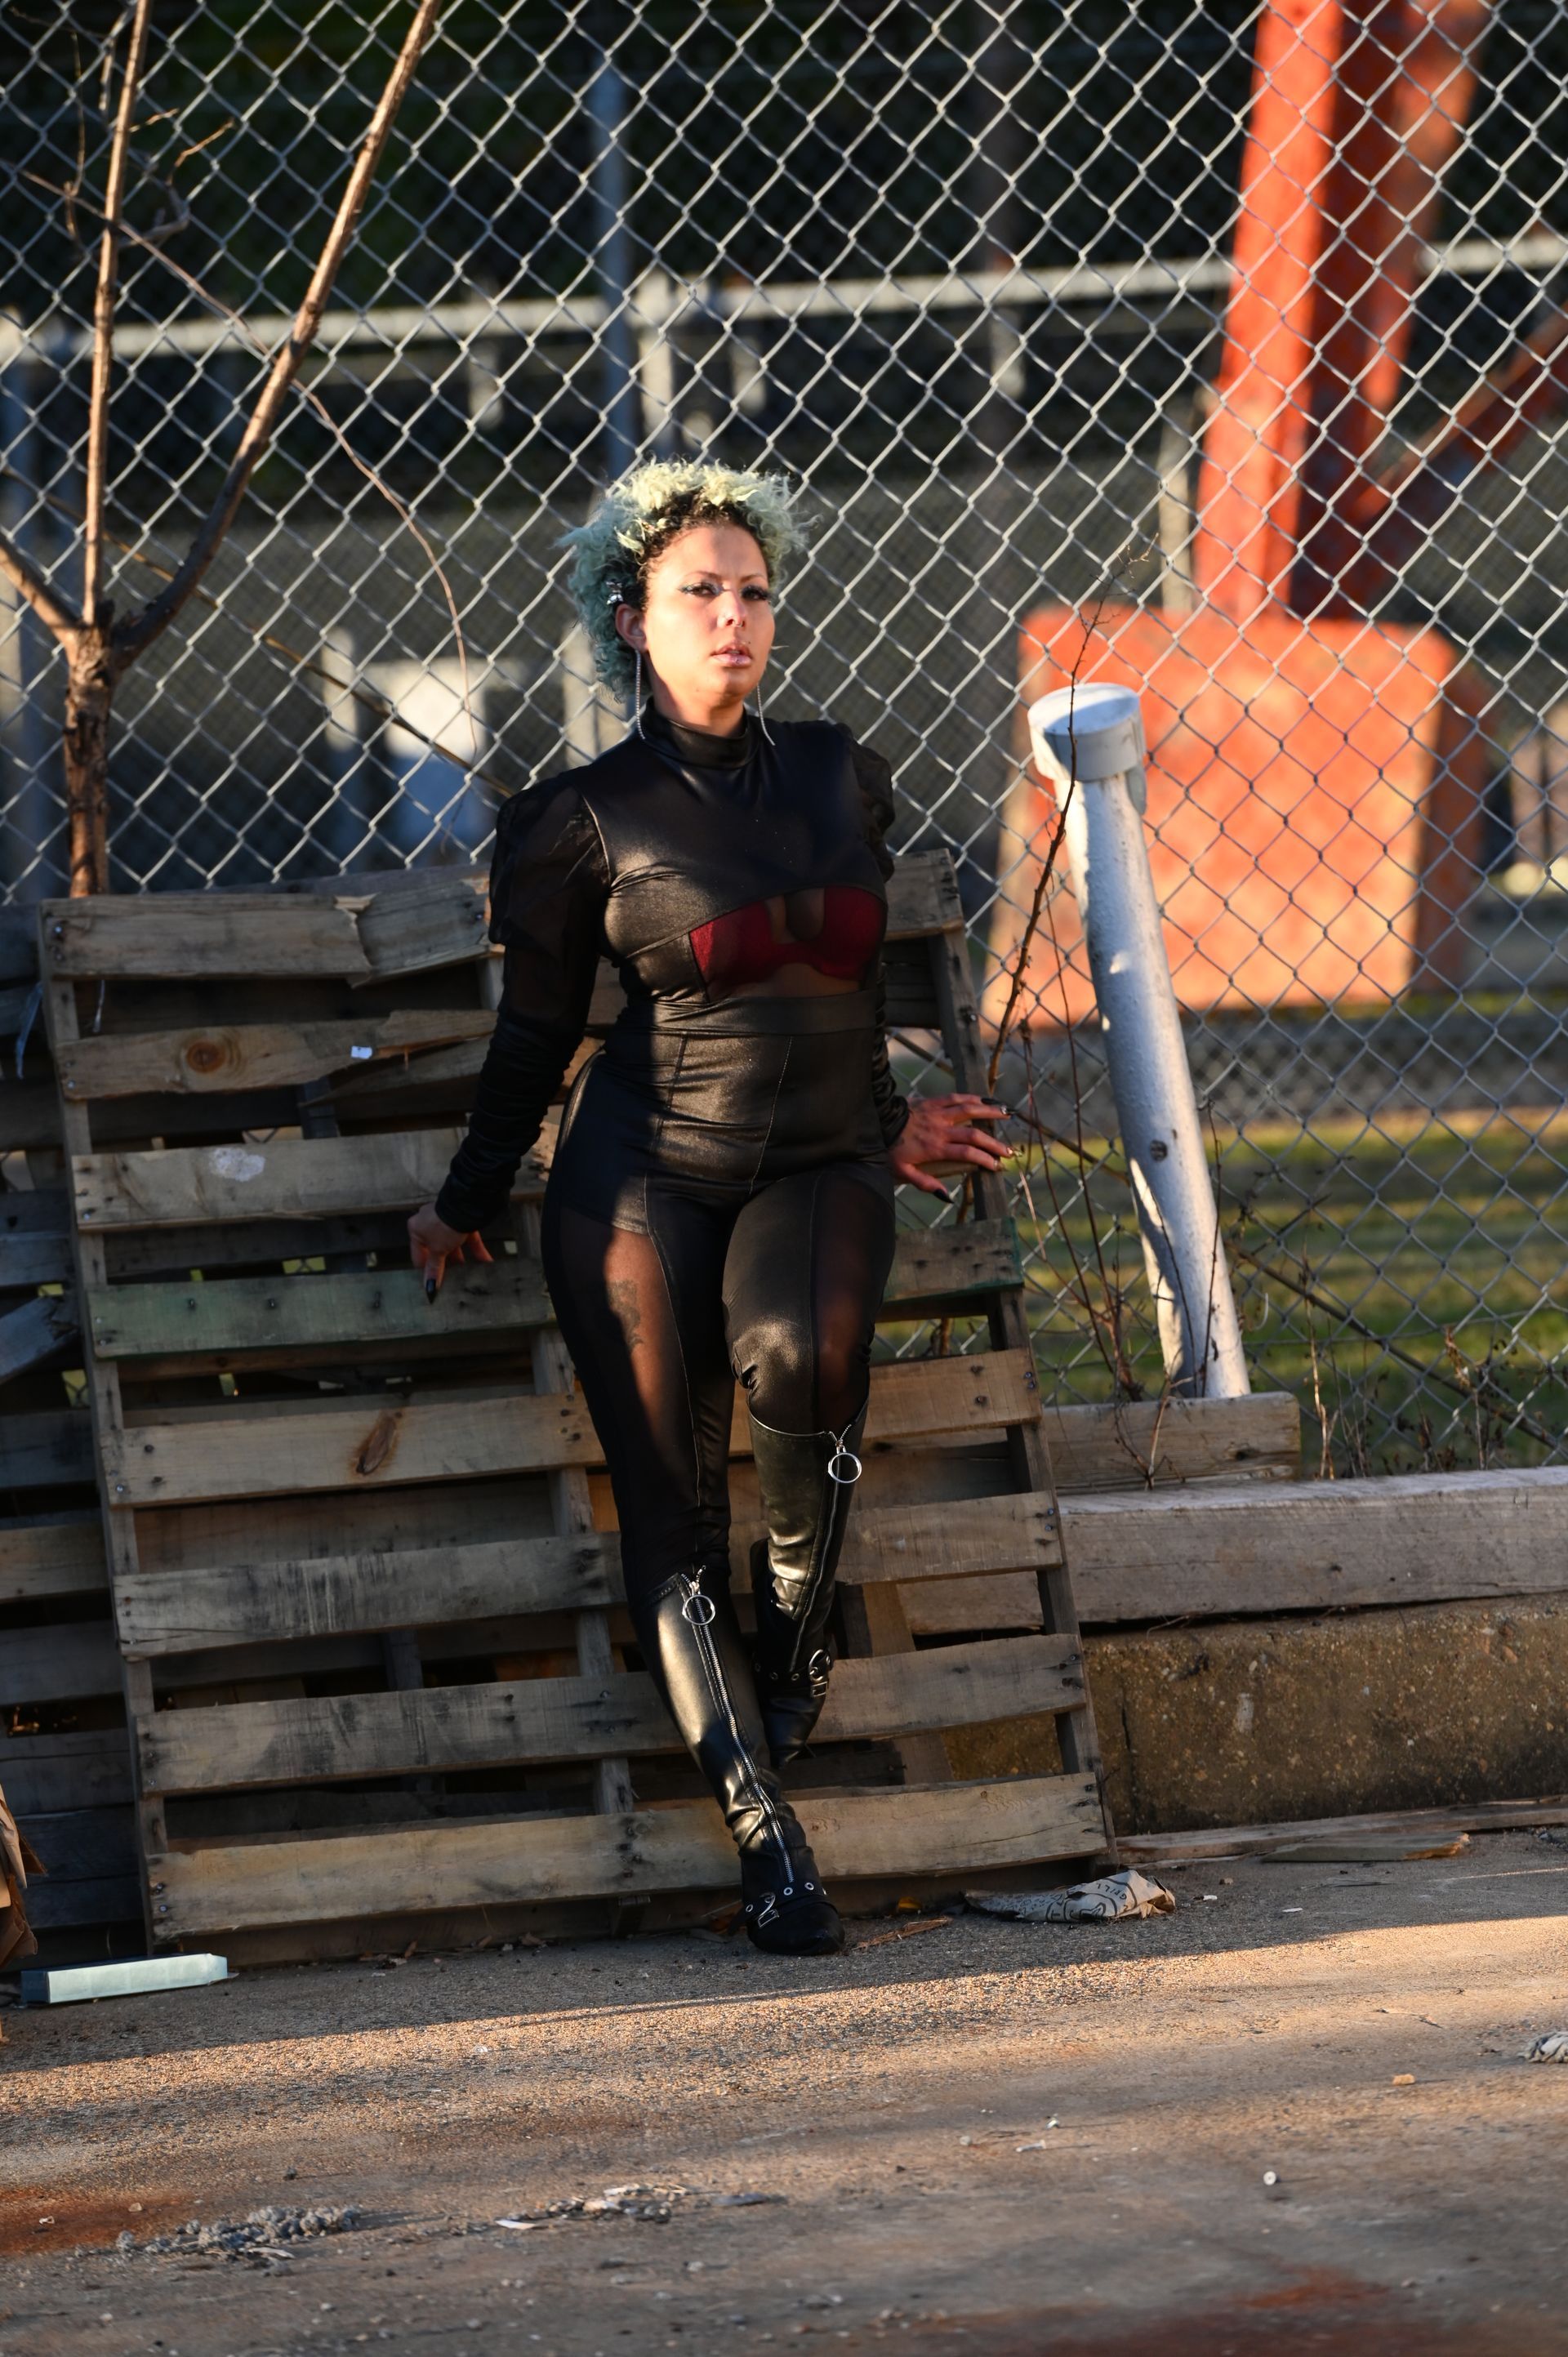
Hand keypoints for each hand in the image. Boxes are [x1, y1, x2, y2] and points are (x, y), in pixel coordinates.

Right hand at [408, 1200, 493, 1298]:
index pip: (418, 1255)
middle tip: (452, 1278)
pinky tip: (485, 1261)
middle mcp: (428, 1223)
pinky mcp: (462, 1221)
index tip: (435, 1282)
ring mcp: (446, 1221)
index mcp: (416, 1230)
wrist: (465, 1206)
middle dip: (446, 1264)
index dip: (427, 1270)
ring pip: (452, 1245)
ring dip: (461, 1258)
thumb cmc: (444, 1226)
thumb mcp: (438, 1250)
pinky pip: (467, 1239)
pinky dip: (475, 1250)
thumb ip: (434, 1268)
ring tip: (468, 1273)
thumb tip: (429, 1287)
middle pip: (436, 1250)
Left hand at [889, 1094, 1011, 1199]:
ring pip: (969, 1110)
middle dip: (994, 1143)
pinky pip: (956, 1097)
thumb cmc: (888, 1149)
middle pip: (974, 1135)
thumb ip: (925, 1183)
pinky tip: (984, 1100)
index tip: (997, 1166)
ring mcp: (937, 1113)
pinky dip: (972, 1098)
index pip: (967, 1154)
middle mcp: (940, 1129)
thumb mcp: (902, 1172)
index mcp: (935, 1148)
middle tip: (1009, 1151)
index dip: (985, 1159)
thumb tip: (946, 1196)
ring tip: (1007, 1114)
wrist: (876, 1121)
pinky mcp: (932, 1102)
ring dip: (990, 1112)